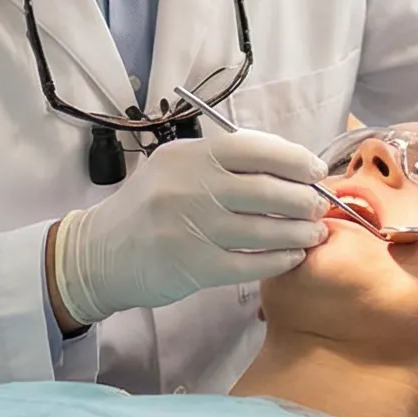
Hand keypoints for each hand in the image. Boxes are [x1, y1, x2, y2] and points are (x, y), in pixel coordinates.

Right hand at [52, 129, 328, 324]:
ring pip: (266, 230)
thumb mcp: (174, 168)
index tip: (316, 171)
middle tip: (319, 206)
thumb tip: (286, 164)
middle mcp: (191, 187)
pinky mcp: (195, 267)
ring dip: (299, 232)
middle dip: (304, 199)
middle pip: (268, 190)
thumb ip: (222, 163)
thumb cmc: (148, 207)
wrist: (99, 254)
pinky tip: (293, 256)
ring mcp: (192, 228)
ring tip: (315, 232)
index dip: (295, 160)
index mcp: (189, 156)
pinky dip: (280, 260)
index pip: (255, 149)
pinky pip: (252, 264)